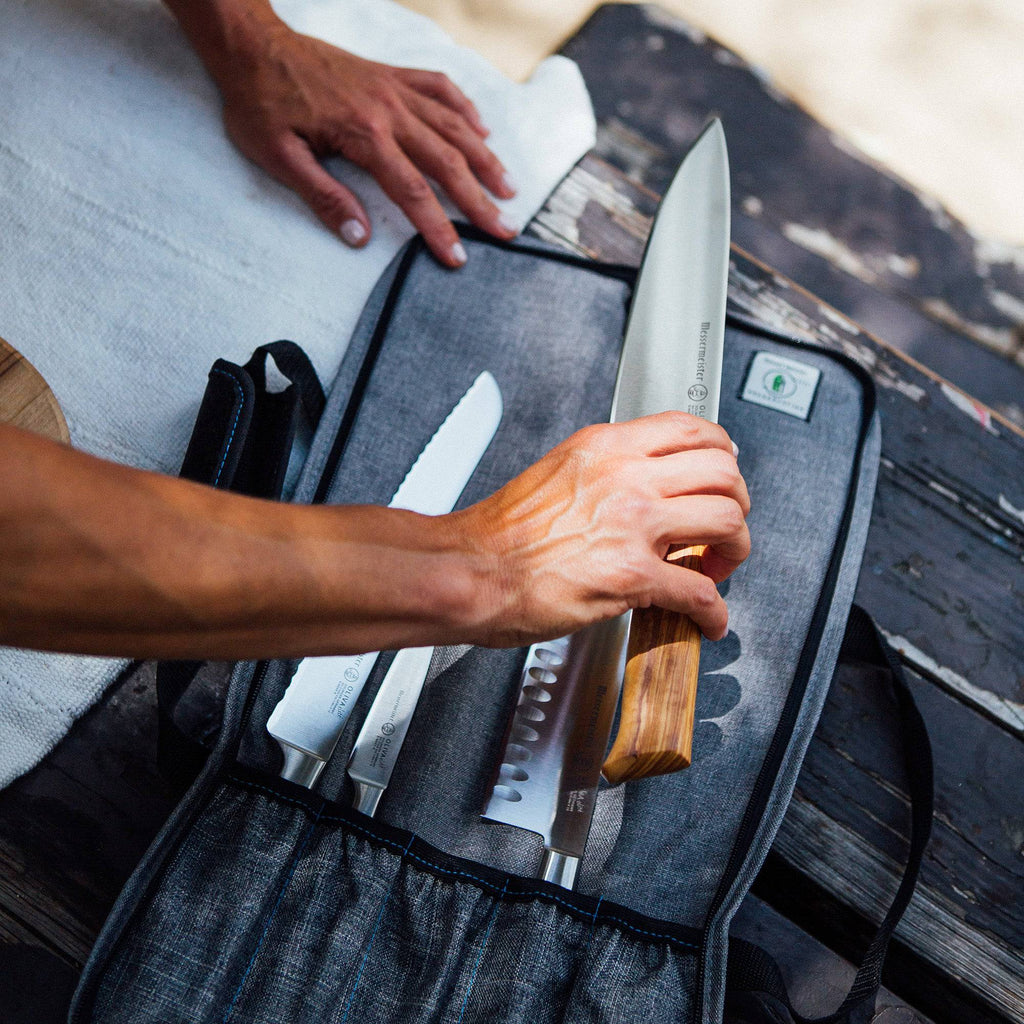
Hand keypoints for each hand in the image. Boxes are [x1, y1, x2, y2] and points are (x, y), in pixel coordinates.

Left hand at [181, 1, 517, 266]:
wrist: (252, 46)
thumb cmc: (259, 103)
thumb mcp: (277, 156)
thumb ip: (322, 197)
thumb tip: (359, 237)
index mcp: (363, 134)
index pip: (413, 192)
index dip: (439, 228)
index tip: (459, 257)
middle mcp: (388, 109)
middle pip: (447, 161)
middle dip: (480, 201)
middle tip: (506, 230)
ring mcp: (393, 88)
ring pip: (453, 125)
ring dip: (485, 159)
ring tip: (509, 188)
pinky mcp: (391, 75)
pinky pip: (439, 87)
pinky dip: (465, 108)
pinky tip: (482, 130)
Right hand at [452, 412, 750, 646]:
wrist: (467, 570)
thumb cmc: (499, 534)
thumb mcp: (559, 471)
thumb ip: (608, 471)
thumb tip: (645, 486)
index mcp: (607, 448)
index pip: (693, 430)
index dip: (723, 456)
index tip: (723, 476)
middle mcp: (627, 477)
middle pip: (723, 473)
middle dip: (736, 506)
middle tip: (723, 530)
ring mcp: (633, 525)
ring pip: (726, 522)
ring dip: (734, 552)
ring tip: (717, 569)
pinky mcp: (631, 576)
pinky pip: (701, 592)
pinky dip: (714, 613)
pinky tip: (707, 620)